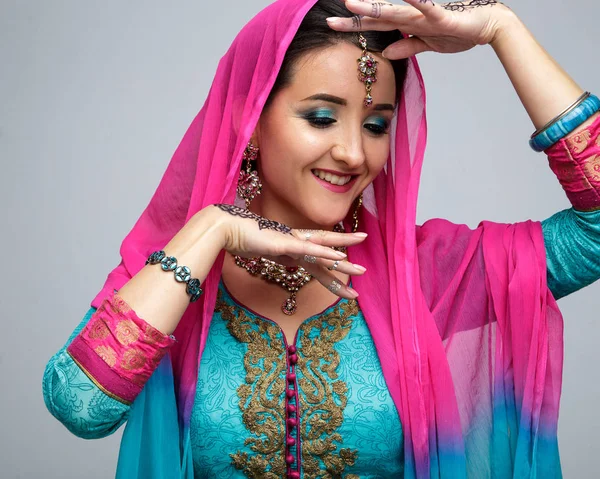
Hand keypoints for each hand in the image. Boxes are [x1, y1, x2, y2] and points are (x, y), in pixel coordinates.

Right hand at [211, 204, 367, 298]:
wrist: (227, 228)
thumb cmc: (243, 239)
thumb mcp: (266, 252)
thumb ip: (279, 255)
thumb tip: (288, 261)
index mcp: (292, 248)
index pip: (316, 260)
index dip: (332, 266)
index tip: (347, 273)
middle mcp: (296, 244)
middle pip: (325, 256)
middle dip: (345, 266)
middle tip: (364, 272)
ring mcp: (292, 242)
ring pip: (323, 253)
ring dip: (342, 263)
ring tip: (360, 270)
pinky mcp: (284, 244)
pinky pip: (309, 250)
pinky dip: (325, 253)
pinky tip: (339, 257)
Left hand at [327, 0, 513, 58]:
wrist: (487, 25)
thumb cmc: (458, 32)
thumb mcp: (427, 45)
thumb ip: (406, 47)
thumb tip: (385, 51)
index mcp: (408, 26)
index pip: (375, 25)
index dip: (354, 26)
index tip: (332, 26)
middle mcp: (412, 18)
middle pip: (377, 18)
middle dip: (354, 19)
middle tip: (330, 20)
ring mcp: (425, 16)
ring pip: (394, 11)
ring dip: (373, 7)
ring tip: (352, 3)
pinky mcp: (441, 18)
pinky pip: (426, 9)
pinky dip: (414, 1)